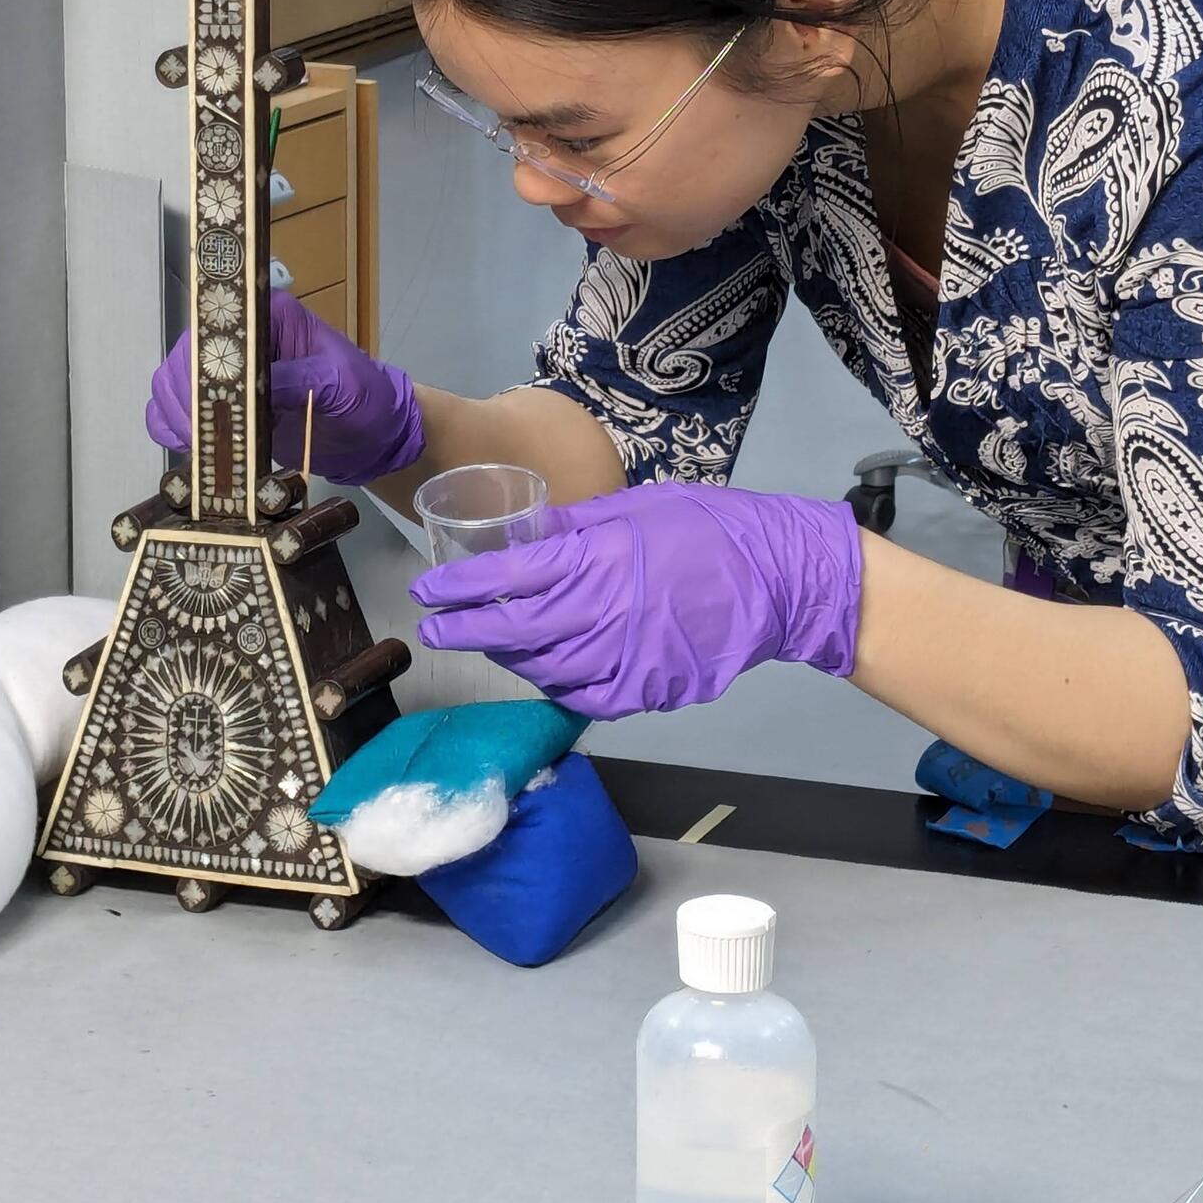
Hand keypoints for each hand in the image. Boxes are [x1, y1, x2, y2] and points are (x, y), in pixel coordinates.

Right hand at [146, 289, 424, 485]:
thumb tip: (254, 389)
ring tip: (201, 445)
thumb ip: (298, 379)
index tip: (209, 394)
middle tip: (204, 431)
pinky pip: (175, 413)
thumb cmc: (363, 397)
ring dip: (178, 414)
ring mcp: (225, 374)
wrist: (369, 437)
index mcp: (267, 316)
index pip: (218, 326)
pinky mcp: (222, 408)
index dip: (203, 357)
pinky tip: (191, 449)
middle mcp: (238, 339)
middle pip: (185, 356)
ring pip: (173, 384)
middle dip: (187, 395)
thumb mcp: (338, 382)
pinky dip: (172, 430)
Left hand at [409, 480, 860, 716]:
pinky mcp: (644, 693)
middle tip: (433, 629)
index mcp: (598, 559)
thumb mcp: (633, 506)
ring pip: (541, 668)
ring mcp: (623, 661)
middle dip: (464, 630)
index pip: (507, 578)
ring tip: (485, 641)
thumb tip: (522, 538)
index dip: (459, 587)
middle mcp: (602, 614)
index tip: (426, 589)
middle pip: (512, 631)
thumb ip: (573, 530)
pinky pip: (580, 696)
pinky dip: (552, 683)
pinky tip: (540, 668)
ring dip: (506, 656)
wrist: (776, 581)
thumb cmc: (704, 527)